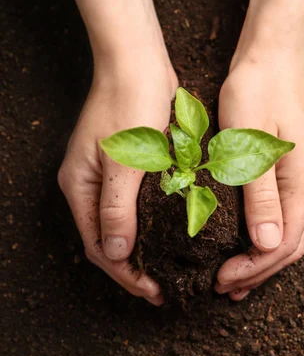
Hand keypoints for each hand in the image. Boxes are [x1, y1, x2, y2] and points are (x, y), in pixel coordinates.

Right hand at [58, 62, 176, 305]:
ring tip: (167, 271)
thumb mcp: (126, 160)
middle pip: (109, 241)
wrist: (138, 63)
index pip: (100, 248)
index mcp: (80, 188)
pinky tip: (171, 236)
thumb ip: (118, 207)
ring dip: (143, 251)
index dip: (126, 275)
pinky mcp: (129, 168)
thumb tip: (115, 254)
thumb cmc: (130, 105)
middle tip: (164, 290)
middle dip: (134, 269)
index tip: (154, 292)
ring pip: (123, 227)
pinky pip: (136, 208)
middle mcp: (90, 187)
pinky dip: (151, 228)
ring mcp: (108, 177)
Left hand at [214, 56, 303, 299]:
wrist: (273, 56)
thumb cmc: (256, 92)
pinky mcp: (298, 171)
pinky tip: (247, 244)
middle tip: (223, 286)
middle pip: (292, 244)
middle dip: (258, 270)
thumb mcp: (249, 143)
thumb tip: (266, 244)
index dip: (253, 268)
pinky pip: (287, 216)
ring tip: (234, 278)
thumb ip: (260, 196)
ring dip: (262, 258)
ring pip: (290, 232)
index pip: (283, 243)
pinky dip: (266, 237)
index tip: (220, 280)